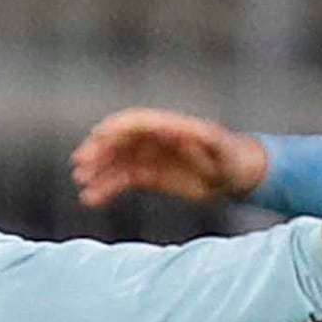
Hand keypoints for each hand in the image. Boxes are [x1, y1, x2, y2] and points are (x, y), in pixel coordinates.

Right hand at [74, 106, 269, 207]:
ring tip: (82, 186)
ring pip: (116, 161)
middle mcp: (157, 138)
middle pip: (120, 140)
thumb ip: (205, 145)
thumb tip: (182, 139)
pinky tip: (91, 199)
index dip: (116, 128)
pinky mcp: (150, 174)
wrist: (241, 175)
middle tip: (80, 167)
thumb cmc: (236, 160)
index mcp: (172, 127)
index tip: (96, 138)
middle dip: (98, 151)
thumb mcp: (224, 152)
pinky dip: (106, 188)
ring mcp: (151, 156)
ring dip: (97, 171)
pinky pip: (122, 179)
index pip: (137, 122)